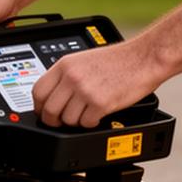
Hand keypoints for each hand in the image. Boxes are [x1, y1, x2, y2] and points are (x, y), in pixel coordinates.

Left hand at [30, 43, 165, 127]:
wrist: (143, 58)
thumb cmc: (119, 60)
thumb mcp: (84, 60)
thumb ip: (67, 76)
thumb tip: (53, 96)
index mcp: (65, 65)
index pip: (39, 92)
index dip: (39, 107)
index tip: (44, 113)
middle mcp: (72, 77)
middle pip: (49, 110)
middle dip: (53, 121)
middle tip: (61, 123)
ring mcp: (85, 90)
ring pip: (67, 120)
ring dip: (75, 123)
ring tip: (85, 115)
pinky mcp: (100, 103)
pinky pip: (85, 123)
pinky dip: (90, 123)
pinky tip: (97, 115)